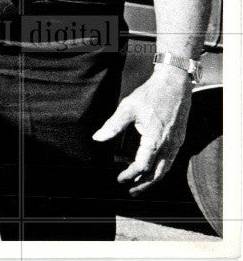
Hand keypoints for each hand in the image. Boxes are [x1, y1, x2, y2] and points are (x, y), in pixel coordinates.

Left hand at [92, 65, 192, 194]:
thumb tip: (97, 138)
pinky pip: (171, 161)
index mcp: (155, 138)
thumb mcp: (128, 108)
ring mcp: (176, 143)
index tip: (120, 179)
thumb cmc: (150, 94)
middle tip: (130, 191)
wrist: (175, 84)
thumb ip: (113, 125)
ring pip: (166, 169)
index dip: (130, 174)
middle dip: (144, 184)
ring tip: (140, 186)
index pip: (143, 164)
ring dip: (153, 179)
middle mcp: (169, 144)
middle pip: (158, 173)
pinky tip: (152, 170)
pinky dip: (161, 170)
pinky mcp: (179, 140)